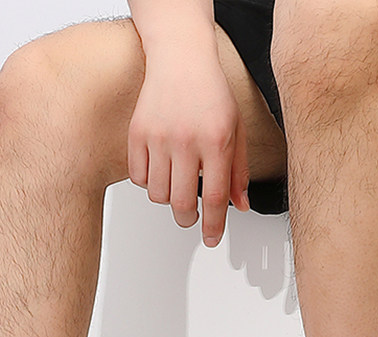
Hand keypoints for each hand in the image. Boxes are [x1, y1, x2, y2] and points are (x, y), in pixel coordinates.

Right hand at [127, 43, 250, 243]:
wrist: (180, 57)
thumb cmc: (210, 92)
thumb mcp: (235, 129)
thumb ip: (238, 170)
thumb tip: (240, 206)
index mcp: (216, 139)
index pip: (215, 197)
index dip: (213, 225)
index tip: (211, 239)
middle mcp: (187, 139)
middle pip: (182, 203)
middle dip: (187, 219)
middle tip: (190, 217)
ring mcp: (159, 137)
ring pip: (158, 195)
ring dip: (168, 198)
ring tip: (176, 183)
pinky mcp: (137, 134)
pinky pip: (138, 178)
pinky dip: (148, 182)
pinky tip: (159, 169)